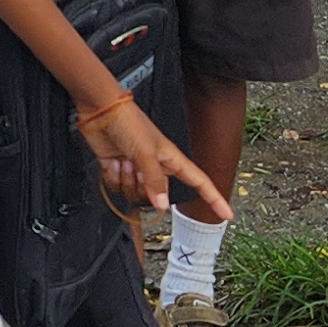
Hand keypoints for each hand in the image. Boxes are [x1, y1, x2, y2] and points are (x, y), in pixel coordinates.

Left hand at [76, 96, 229, 220]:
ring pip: (134, 194)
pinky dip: (112, 176)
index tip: (227, 215)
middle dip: (143, 185)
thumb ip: (155, 180)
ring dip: (126, 178)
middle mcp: (156, 167)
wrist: (100, 111)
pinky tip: (112, 161)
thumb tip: (163, 205)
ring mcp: (136, 170)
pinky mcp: (118, 170)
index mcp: (172, 159)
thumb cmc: (128, 122)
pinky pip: (117, 188)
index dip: (214, 199)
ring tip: (123, 159)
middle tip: (136, 165)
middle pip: (157, 195)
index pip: (199, 182)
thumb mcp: (146, 152)